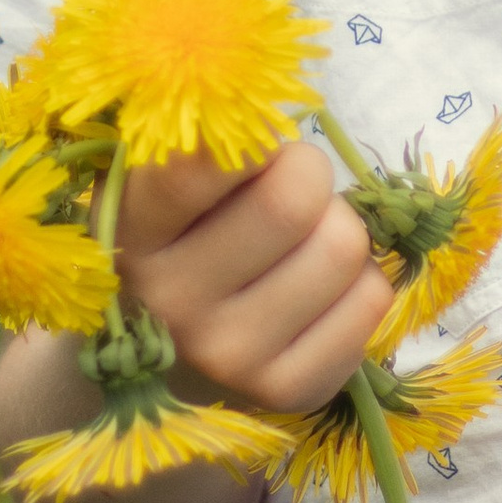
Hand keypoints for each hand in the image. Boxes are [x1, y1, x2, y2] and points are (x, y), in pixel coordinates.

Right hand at [115, 136, 388, 415]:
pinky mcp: (287, 389)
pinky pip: (371, 299)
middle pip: (294, 200)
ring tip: (300, 245)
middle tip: (289, 190)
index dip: (254, 139)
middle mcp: (169, 301)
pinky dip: (359, 281)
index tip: (254, 149)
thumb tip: (269, 113)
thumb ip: (212, 139)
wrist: (173, 352)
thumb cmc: (187, 232)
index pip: (206, 163)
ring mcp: (227, 355)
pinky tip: (316, 293)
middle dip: (308, 176)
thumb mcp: (165, 176)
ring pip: (344, 247)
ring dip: (338, 228)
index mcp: (129, 230)